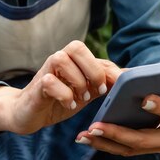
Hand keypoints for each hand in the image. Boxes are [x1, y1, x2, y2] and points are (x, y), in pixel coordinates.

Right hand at [0, 40, 122, 134]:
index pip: (96, 55)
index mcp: (74, 60)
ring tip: (82, 97)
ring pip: (60, 59)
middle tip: (99, 90)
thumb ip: (105, 83)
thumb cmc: (60, 99)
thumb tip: (131, 76)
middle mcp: (59, 60)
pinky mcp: (36, 86)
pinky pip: (49, 82)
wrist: (28, 113)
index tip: (118, 88)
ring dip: (77, 80)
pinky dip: (63, 94)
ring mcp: (46, 71)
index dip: (111, 70)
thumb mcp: (87, 92)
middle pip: (76, 47)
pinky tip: (69, 105)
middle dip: (93, 70)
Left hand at [75, 83, 159, 155]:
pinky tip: (87, 138)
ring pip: (130, 149)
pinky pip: (124, 149)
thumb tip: (139, 77)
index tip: (144, 100)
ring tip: (84, 136)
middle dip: (116, 133)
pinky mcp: (147, 149)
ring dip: (104, 143)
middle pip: (143, 139)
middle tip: (94, 127)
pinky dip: (105, 144)